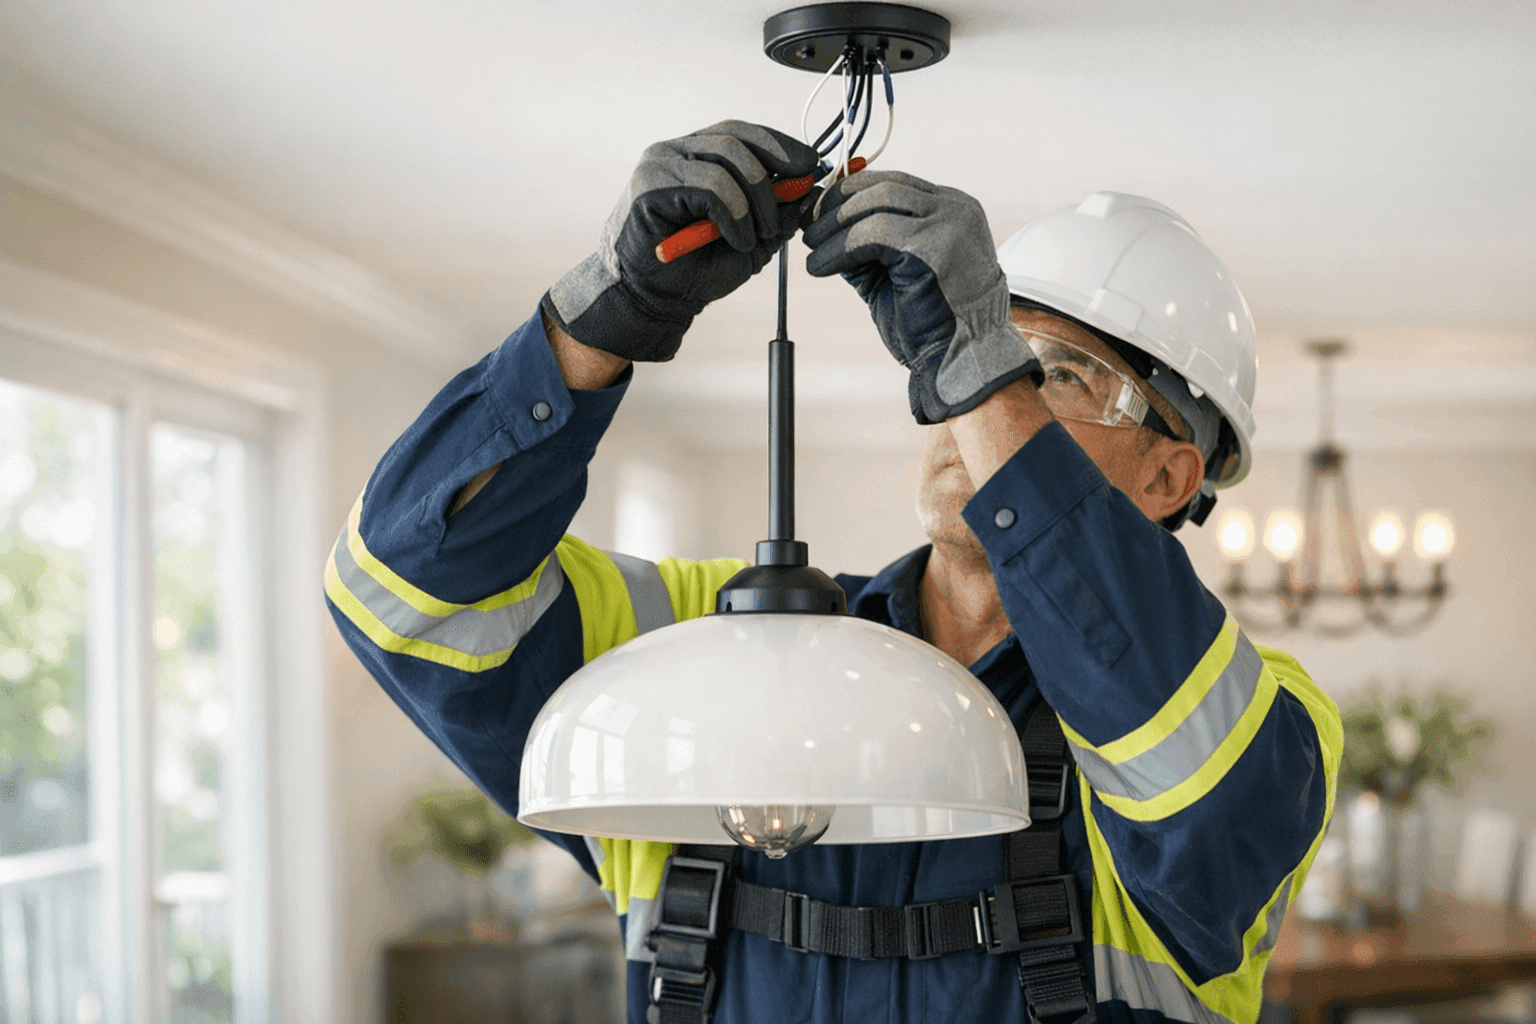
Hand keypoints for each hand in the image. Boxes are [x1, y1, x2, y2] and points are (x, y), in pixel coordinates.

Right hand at [542, 121, 819, 362]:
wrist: (653, 301)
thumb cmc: (695, 269)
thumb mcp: (751, 239)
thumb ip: (777, 213)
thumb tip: (811, 187)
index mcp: (696, 154)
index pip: (742, 131)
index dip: (779, 144)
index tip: (810, 166)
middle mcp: (674, 150)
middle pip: (736, 139)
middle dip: (771, 179)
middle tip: (779, 220)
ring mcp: (659, 164)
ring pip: (726, 160)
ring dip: (753, 203)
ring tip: (754, 238)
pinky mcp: (648, 187)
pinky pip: (708, 187)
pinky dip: (733, 215)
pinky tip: (734, 240)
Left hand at [801, 170, 1041, 423]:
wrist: (963, 359)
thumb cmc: (932, 322)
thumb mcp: (895, 271)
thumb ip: (868, 245)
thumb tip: (820, 226)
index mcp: (952, 209)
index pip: (895, 183)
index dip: (851, 194)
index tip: (819, 211)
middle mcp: (955, 210)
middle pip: (885, 186)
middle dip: (838, 203)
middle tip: (808, 226)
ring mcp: (948, 225)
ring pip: (878, 203)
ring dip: (835, 225)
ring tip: (811, 248)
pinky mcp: (933, 248)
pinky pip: (873, 234)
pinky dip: (839, 248)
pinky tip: (821, 266)